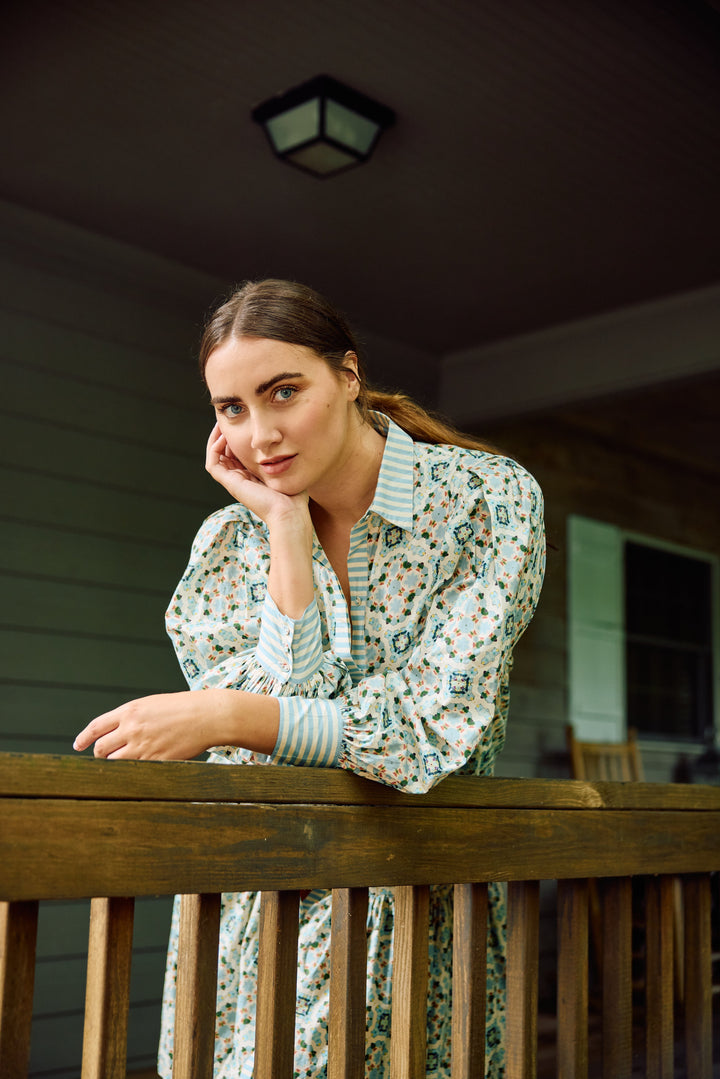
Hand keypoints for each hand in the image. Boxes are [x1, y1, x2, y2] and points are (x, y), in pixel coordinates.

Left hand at [73, 692, 213, 760]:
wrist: (207, 716)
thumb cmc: (182, 707)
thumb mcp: (151, 704)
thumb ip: (131, 716)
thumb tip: (114, 731)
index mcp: (130, 711)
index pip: (96, 727)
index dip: (84, 738)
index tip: (78, 745)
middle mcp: (132, 729)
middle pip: (102, 749)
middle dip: (100, 755)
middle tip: (105, 756)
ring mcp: (143, 747)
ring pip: (115, 763)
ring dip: (115, 765)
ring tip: (124, 762)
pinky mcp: (156, 761)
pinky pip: (136, 771)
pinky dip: (134, 771)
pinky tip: (141, 769)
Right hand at [205, 424, 308, 525]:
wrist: (289, 511)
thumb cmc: (293, 495)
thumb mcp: (286, 469)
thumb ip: (282, 456)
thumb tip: (284, 440)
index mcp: (252, 476)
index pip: (237, 454)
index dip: (235, 438)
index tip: (240, 423)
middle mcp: (240, 479)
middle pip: (224, 454)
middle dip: (223, 436)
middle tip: (226, 420)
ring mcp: (234, 482)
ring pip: (215, 457)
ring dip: (216, 440)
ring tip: (220, 425)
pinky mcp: (231, 484)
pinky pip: (213, 464)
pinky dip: (214, 449)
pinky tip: (224, 437)